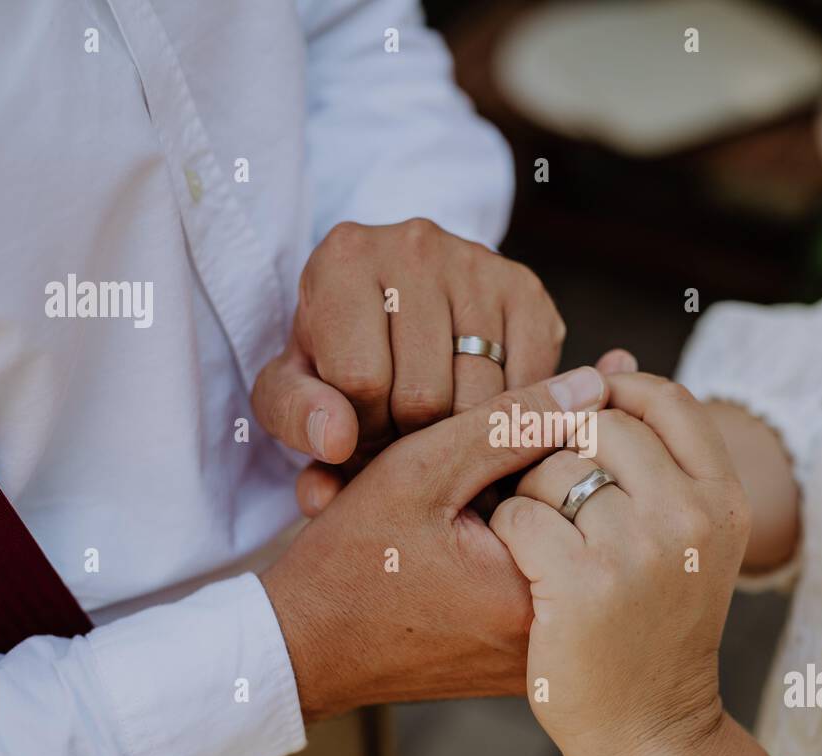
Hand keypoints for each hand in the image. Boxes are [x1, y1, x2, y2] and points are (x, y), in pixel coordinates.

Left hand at [251, 219, 566, 515]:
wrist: (394, 297)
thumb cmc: (338, 350)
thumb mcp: (293, 383)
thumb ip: (296, 415)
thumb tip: (337, 442)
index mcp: (343, 261)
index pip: (361, 382)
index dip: (361, 428)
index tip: (360, 425)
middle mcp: (413, 246)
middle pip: (424, 396)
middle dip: (410, 435)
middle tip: (401, 428)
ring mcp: (476, 263)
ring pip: (479, 397)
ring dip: (458, 433)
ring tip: (436, 420)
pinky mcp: (525, 288)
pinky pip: (528, 384)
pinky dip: (505, 414)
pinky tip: (477, 406)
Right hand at [259, 365, 608, 719]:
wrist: (302, 652)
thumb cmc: (348, 562)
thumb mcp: (421, 470)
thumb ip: (511, 422)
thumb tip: (592, 384)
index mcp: (541, 590)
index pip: (592, 479)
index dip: (553, 433)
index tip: (501, 437)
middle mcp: (556, 635)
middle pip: (583, 519)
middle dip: (546, 473)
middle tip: (472, 486)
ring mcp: (539, 656)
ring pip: (562, 551)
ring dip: (532, 510)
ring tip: (461, 512)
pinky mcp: (518, 664)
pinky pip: (539, 587)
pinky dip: (516, 553)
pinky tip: (464, 543)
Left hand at [489, 373, 749, 755]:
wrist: (648, 730)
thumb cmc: (654, 624)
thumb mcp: (685, 535)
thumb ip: (657, 449)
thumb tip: (616, 354)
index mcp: (724, 498)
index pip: (664, 398)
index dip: (613, 393)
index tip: (580, 424)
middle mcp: (692, 516)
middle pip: (598, 424)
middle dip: (560, 450)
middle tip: (554, 499)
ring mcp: (641, 549)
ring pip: (552, 468)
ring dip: (529, 496)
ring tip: (545, 543)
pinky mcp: (583, 583)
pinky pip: (518, 512)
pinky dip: (506, 533)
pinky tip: (525, 568)